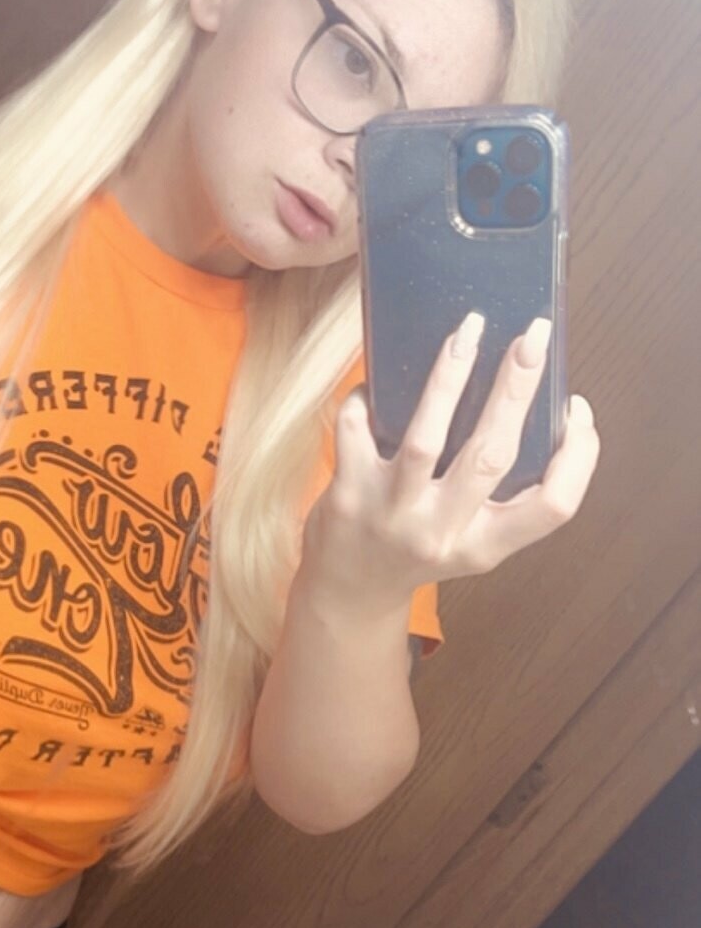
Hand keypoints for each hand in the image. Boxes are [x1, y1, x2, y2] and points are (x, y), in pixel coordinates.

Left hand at [301, 312, 601, 615]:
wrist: (347, 593)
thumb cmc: (415, 552)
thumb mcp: (470, 539)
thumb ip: (497, 492)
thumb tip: (523, 403)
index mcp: (485, 544)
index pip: (553, 507)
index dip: (578, 459)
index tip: (580, 411)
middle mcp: (442, 532)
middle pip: (492, 456)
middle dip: (516, 389)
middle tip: (533, 336)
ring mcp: (392, 514)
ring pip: (426, 439)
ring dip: (448, 380)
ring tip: (467, 333)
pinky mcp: (347, 497)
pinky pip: (357, 431)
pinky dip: (364, 400)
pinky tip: (375, 384)